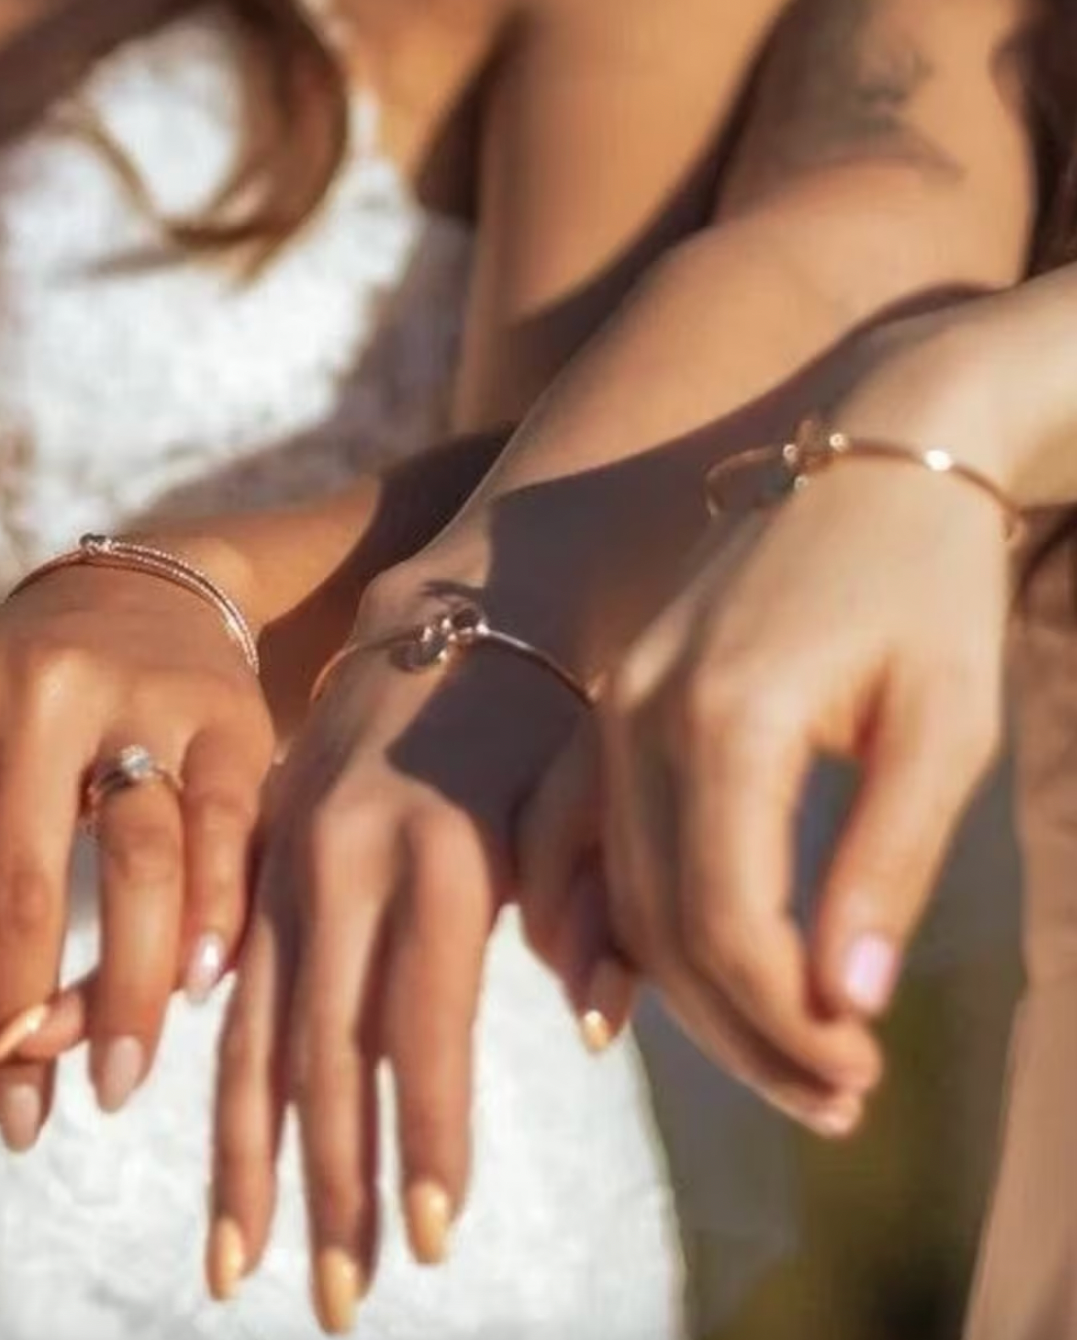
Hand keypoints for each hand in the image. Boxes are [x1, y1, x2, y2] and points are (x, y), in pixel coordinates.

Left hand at [0, 557, 271, 1148]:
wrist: (142, 594)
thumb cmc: (15, 707)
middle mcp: (37, 683)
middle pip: (26, 881)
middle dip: (23, 1017)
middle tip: (24, 1117)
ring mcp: (138, 692)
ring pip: (137, 864)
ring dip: (127, 992)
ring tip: (114, 1082)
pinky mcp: (227, 714)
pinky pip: (225, 833)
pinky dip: (215, 918)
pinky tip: (199, 992)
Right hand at [207, 574, 609, 1332]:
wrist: (459, 611)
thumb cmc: (553, 714)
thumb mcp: (595, 788)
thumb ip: (595, 901)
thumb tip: (596, 1028)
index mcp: (436, 844)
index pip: (422, 1014)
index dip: (426, 1128)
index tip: (431, 1237)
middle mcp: (341, 854)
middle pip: (319, 1038)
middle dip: (328, 1176)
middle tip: (338, 1299)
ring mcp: (285, 855)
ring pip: (251, 1022)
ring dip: (248, 1150)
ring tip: (238, 1262)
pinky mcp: (258, 858)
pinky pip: (225, 984)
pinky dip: (217, 1077)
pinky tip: (221, 1158)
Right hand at [552, 397, 1012, 1136]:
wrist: (871, 451)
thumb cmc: (927, 584)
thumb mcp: (945, 726)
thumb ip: (887, 864)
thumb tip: (844, 1007)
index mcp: (723, 718)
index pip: (727, 926)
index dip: (787, 1029)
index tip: (860, 1083)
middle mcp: (640, 717)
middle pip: (662, 925)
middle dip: (744, 1033)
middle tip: (833, 1100)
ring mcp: (613, 708)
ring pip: (624, 895)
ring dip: (695, 992)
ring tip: (787, 1056)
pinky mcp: (614, 706)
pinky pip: (605, 847)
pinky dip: (643, 925)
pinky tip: (682, 983)